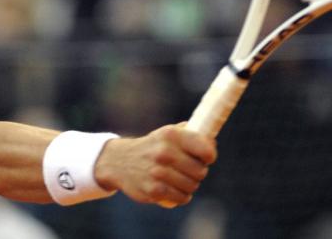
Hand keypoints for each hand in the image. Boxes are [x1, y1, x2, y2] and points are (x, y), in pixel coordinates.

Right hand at [94, 124, 216, 206]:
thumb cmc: (152, 147)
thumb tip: (212, 143)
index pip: (205, 150)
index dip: (209, 156)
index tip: (205, 158)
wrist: (119, 161)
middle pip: (201, 171)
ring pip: (192, 186)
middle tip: (190, 170)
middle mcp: (165, 152)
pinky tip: (176, 190)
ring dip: (190, 185)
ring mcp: (158, 172)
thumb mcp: (167, 133)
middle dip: (199, 172)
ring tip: (181, 180)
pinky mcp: (154, 190)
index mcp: (171, 135)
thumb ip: (190, 134)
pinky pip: (181, 198)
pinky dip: (182, 196)